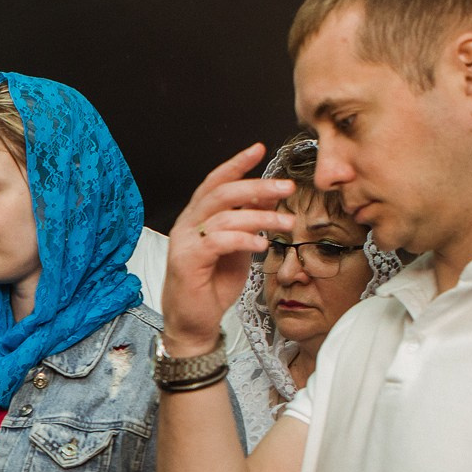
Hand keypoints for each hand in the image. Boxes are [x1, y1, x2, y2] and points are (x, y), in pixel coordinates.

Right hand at [163, 145, 296, 355]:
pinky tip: (261, 245)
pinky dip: (243, 239)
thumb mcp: (238, 247)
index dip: (236, 164)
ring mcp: (185, 241)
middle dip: (257, 187)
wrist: (194, 322)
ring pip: (224, 216)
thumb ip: (248, 221)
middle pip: (222, 193)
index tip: (259, 149)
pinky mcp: (187, 260)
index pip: (216, 182)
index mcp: (198, 217)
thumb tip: (269, 196)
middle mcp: (188, 224)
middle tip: (286, 187)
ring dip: (260, 217)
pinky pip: (218, 241)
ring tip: (286, 225)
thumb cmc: (213, 285)